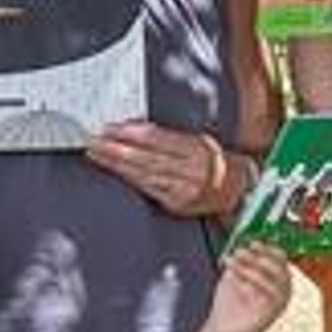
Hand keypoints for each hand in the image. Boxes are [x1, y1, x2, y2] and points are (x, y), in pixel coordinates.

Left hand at [86, 122, 239, 217]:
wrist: (237, 189)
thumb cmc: (212, 161)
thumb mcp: (198, 141)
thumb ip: (170, 137)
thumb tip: (134, 127)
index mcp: (197, 148)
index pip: (159, 138)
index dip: (132, 133)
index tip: (110, 128)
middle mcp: (192, 169)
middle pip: (147, 157)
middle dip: (117, 149)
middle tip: (95, 141)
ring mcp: (185, 188)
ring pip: (145, 174)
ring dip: (117, 164)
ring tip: (97, 154)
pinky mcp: (178, 203)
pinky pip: (150, 189)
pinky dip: (130, 180)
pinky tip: (116, 173)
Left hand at [204, 242, 292, 331]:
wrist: (223, 330)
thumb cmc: (230, 304)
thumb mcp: (235, 275)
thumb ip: (242, 260)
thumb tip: (244, 241)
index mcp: (276, 279)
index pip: (281, 258)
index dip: (267, 248)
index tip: (252, 242)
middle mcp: (283, 289)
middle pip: (280, 266)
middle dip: (260, 255)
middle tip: (240, 250)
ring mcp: (280, 301)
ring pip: (274, 276)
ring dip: (251, 266)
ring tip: (232, 261)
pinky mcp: (274, 311)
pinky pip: (267, 291)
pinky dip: (249, 281)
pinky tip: (234, 277)